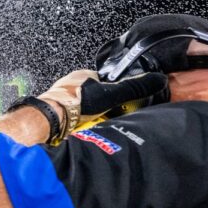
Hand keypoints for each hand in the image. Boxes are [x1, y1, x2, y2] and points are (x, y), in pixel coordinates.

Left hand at [39, 69, 167, 130]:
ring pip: (82, 109)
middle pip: (93, 96)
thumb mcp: (111, 93)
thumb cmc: (75, 101)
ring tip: (99, 127)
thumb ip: (133, 88)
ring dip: (91, 118)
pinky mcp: (57, 114)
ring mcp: (62, 99)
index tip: (122, 102)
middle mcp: (70, 85)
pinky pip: (73, 120)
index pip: (104, 81)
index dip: (115, 92)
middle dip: (102, 107)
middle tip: (110, 118)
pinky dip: (80, 126)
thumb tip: (156, 80)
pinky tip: (85, 132)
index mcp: (83, 75)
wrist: (50, 117)